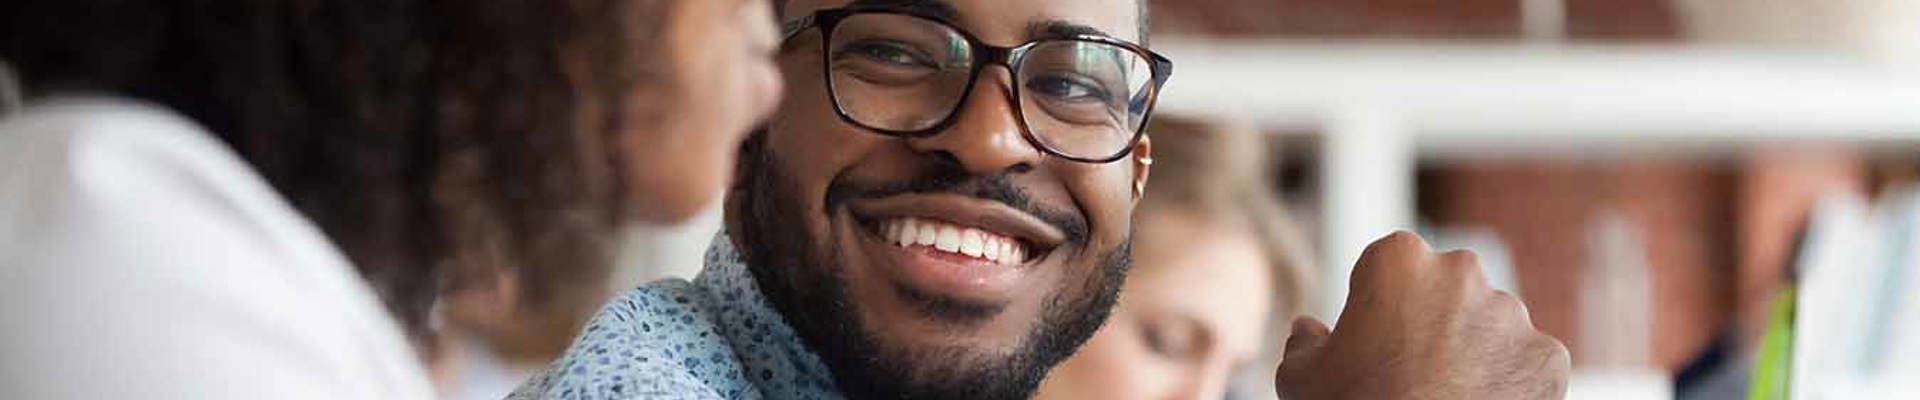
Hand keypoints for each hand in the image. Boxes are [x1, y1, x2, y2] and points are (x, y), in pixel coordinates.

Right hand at [1275, 231, 1569, 399]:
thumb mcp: (1300, 378)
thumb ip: (1302, 342)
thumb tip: (1307, 332)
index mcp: (1398, 260)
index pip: (1390, 268)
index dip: (1379, 306)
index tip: (1375, 342)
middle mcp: (1461, 272)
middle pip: (1447, 289)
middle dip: (1434, 320)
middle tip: (1411, 371)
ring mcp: (1511, 314)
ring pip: (1489, 325)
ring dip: (1472, 351)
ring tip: (1446, 395)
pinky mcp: (1548, 356)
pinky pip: (1524, 363)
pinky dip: (1508, 384)